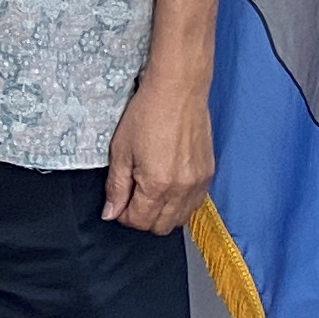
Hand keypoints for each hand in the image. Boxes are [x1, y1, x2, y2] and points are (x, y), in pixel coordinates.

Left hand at [104, 56, 214, 233]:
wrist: (179, 90)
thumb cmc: (147, 114)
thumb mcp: (121, 150)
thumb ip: (116, 186)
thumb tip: (110, 213)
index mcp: (157, 185)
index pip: (139, 221)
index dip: (123, 215)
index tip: (119, 202)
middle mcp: (182, 190)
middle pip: (160, 227)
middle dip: (142, 218)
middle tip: (132, 196)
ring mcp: (198, 184)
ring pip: (179, 219)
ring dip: (162, 213)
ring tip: (150, 190)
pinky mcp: (208, 174)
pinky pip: (194, 204)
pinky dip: (180, 203)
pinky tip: (168, 186)